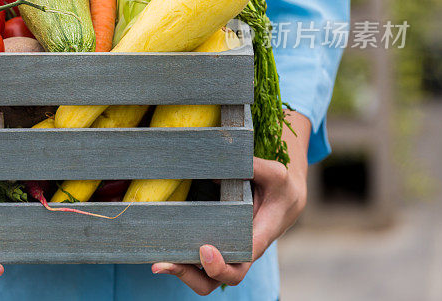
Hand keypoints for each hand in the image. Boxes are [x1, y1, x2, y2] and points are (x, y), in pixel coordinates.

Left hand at [152, 111, 310, 294]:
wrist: (284, 198)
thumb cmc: (280, 186)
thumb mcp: (275, 173)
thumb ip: (254, 167)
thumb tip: (220, 162)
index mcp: (258, 236)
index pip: (241, 260)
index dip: (222, 265)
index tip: (204, 250)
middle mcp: (242, 250)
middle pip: (220, 278)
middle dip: (192, 276)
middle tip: (163, 264)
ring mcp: (229, 250)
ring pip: (207, 277)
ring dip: (182, 272)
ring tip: (157, 264)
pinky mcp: (217, 244)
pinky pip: (198, 262)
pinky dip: (180, 259)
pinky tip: (159, 251)